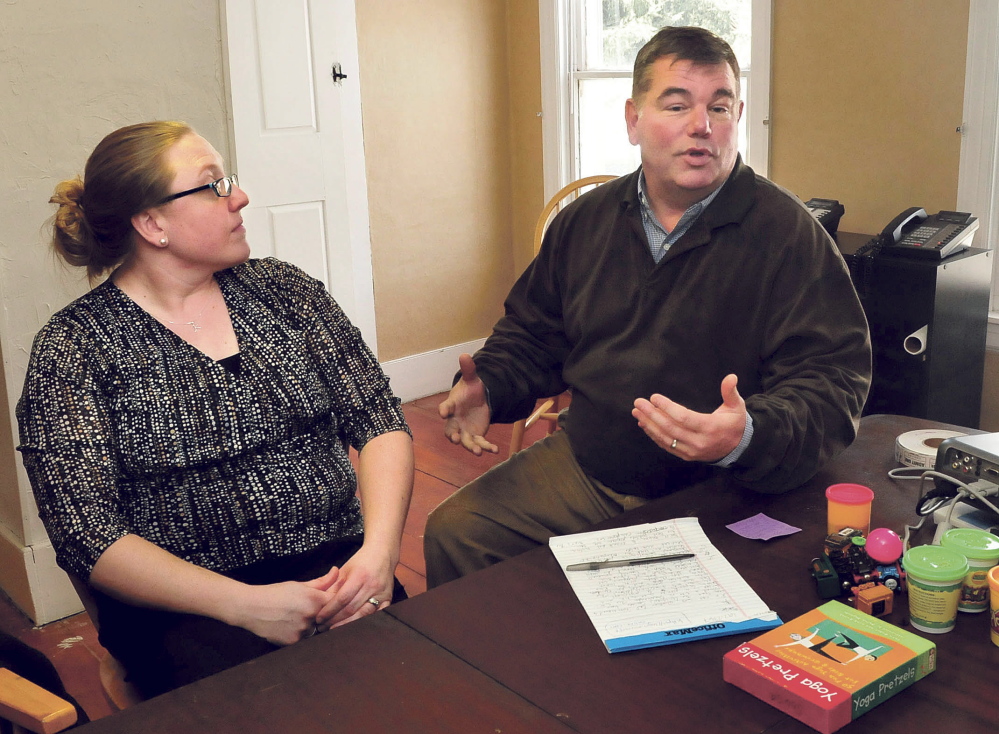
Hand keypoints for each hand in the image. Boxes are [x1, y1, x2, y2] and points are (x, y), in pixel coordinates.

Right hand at [232, 567, 338, 645]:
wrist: (251, 607)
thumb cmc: (275, 593)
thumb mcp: (299, 585)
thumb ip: (321, 582)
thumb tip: (336, 571)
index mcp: (315, 598)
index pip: (336, 602)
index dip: (334, 602)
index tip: (326, 603)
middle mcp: (311, 615)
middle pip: (327, 618)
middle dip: (321, 615)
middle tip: (304, 611)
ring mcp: (302, 630)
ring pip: (314, 630)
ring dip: (309, 626)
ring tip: (293, 617)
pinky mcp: (293, 642)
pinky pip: (303, 639)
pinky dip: (298, 634)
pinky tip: (287, 625)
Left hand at [314, 544, 395, 630]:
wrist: (383, 552)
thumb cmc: (362, 560)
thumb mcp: (345, 569)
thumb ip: (333, 585)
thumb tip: (320, 604)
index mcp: (359, 575)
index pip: (342, 598)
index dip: (329, 610)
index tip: (319, 618)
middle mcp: (371, 585)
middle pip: (351, 609)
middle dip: (335, 620)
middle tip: (323, 627)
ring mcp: (381, 593)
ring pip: (364, 615)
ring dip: (347, 625)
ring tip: (335, 630)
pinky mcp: (388, 598)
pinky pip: (377, 615)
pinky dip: (366, 622)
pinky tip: (355, 628)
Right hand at [438, 353, 497, 454]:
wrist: (478, 400)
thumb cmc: (470, 390)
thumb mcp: (471, 379)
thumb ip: (468, 369)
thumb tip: (464, 354)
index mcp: (452, 406)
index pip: (445, 408)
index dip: (444, 410)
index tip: (443, 412)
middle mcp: (455, 420)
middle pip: (450, 430)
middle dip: (452, 435)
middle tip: (455, 439)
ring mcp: (465, 430)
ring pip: (465, 441)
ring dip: (471, 447)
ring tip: (478, 452)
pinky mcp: (476, 435)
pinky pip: (480, 443)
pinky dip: (487, 447)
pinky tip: (495, 450)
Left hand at [632, 373, 746, 462]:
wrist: (738, 449)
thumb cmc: (734, 423)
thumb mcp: (737, 406)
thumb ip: (730, 391)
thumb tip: (731, 376)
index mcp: (710, 427)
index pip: (684, 417)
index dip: (667, 407)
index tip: (654, 397)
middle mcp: (699, 441)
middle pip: (670, 428)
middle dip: (652, 415)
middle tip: (638, 403)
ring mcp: (691, 451)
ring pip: (665, 438)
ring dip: (649, 425)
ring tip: (637, 412)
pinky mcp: (686, 455)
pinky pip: (666, 446)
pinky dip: (653, 435)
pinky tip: (644, 424)